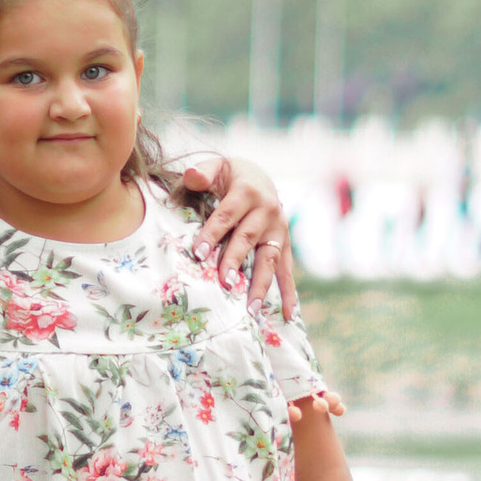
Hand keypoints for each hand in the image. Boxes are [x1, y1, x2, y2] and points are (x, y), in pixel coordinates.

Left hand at [182, 148, 297, 315]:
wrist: (259, 177)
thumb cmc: (230, 176)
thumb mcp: (217, 167)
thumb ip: (203, 172)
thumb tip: (192, 176)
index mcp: (247, 191)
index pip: (227, 216)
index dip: (213, 234)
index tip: (199, 253)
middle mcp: (267, 210)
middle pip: (247, 238)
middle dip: (235, 261)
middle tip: (224, 282)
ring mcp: (279, 229)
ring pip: (269, 259)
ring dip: (261, 284)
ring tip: (251, 308)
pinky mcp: (284, 244)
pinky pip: (286, 270)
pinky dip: (289, 292)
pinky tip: (288, 314)